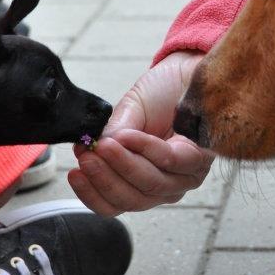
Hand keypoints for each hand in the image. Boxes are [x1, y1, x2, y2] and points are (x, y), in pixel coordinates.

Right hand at [68, 51, 214, 216]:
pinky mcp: (200, 157)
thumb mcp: (126, 114)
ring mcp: (186, 176)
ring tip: (103, 146)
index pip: (116, 204)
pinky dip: (144, 148)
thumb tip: (84, 151)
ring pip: (151, 184)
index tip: (74, 175)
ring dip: (123, 165)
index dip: (92, 195)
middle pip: (134, 200)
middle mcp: (167, 186)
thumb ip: (110, 135)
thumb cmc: (160, 95)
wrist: (188, 69)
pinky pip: (169, 160)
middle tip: (87, 156)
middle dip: (105, 179)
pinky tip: (127, 136)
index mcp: (144, 183)